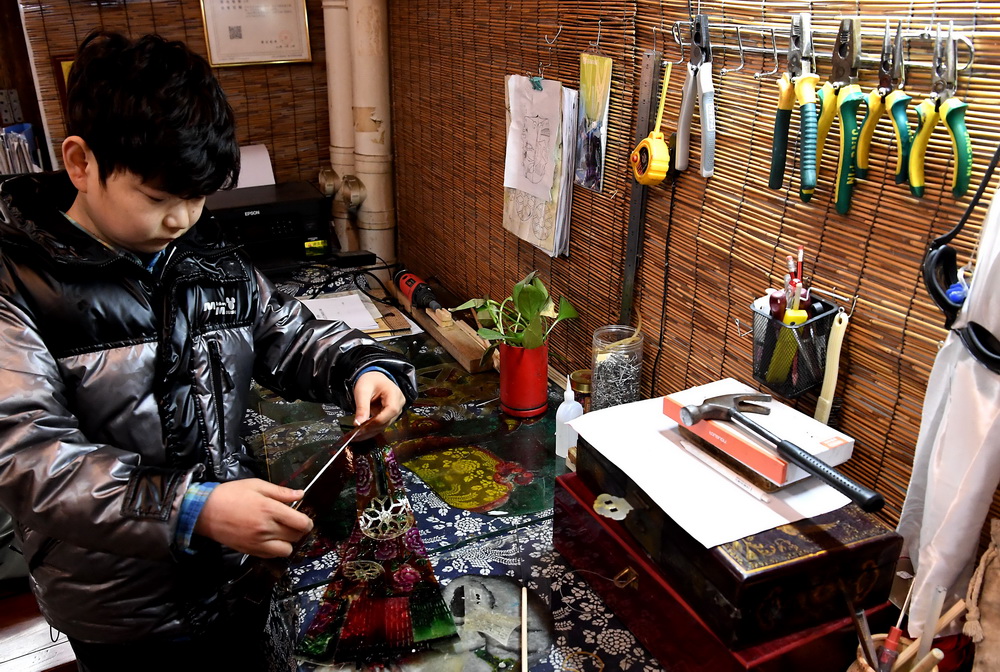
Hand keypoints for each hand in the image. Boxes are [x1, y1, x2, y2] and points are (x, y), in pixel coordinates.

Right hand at [194, 479, 312, 557]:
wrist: (204, 511)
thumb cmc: (231, 494)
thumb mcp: (256, 485)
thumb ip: (280, 492)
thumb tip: (301, 495)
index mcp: (270, 509)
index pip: (301, 523)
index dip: (308, 522)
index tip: (305, 519)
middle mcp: (266, 528)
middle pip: (296, 536)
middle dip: (299, 530)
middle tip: (293, 523)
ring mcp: (257, 542)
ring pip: (286, 550)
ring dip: (288, 542)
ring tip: (282, 533)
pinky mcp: (249, 551)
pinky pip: (271, 556)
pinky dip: (275, 550)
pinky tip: (271, 540)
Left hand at [352, 370, 405, 438]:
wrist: (373, 379)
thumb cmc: (369, 381)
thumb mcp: (362, 391)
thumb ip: (362, 407)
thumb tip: (358, 424)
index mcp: (394, 393)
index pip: (391, 410)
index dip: (377, 420)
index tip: (362, 427)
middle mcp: (399, 403)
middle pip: (387, 420)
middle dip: (371, 429)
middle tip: (355, 434)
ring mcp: (396, 410)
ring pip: (384, 425)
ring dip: (370, 432)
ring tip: (356, 436)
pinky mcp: (390, 416)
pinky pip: (381, 425)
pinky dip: (371, 430)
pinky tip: (361, 434)